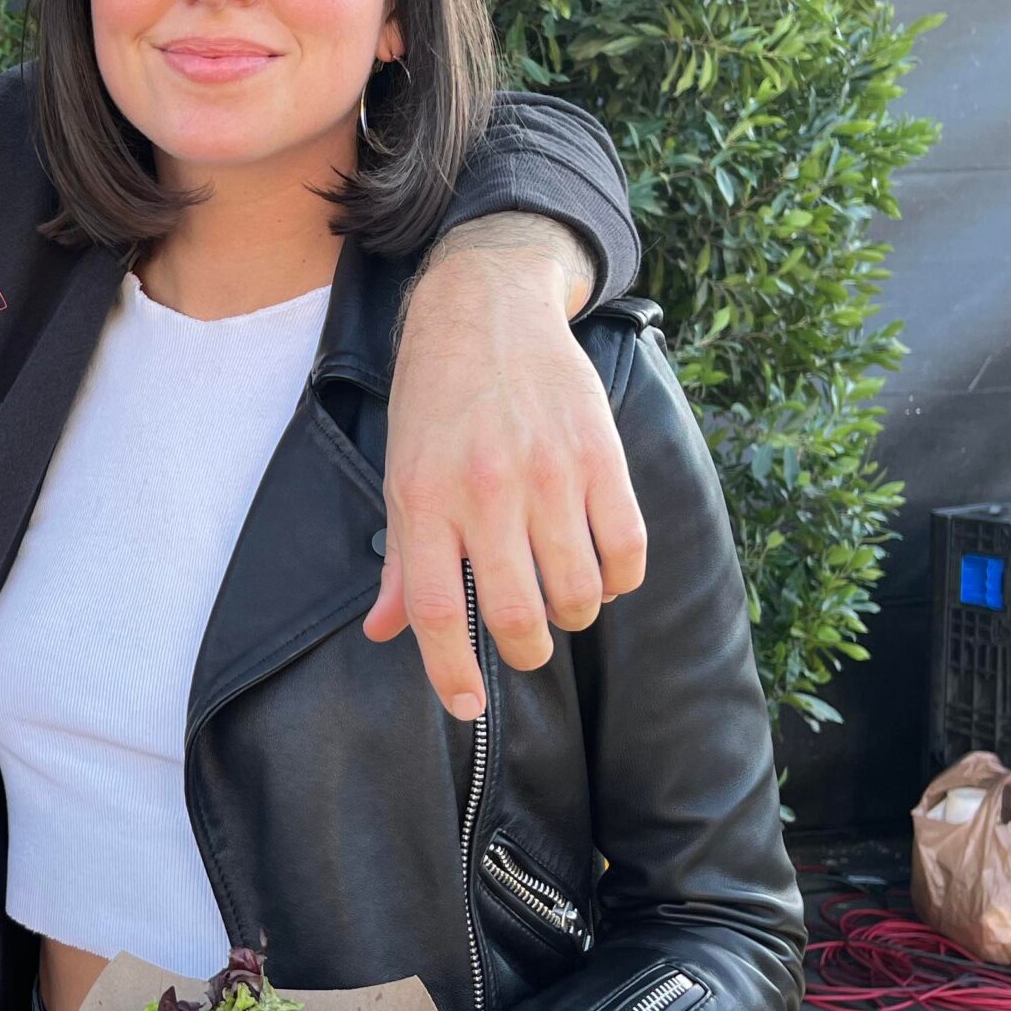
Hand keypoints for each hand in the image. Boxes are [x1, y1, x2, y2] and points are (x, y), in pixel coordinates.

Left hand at [365, 217, 646, 715]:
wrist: (486, 306)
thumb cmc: (434, 400)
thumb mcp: (400, 474)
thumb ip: (401, 559)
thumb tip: (384, 632)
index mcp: (423, 500)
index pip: (437, 612)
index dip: (452, 672)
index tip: (468, 705)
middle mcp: (484, 490)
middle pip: (518, 614)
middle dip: (526, 650)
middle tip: (525, 643)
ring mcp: (547, 473)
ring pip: (579, 591)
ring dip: (574, 615)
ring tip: (562, 599)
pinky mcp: (600, 455)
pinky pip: (627, 548)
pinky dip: (621, 578)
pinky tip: (603, 570)